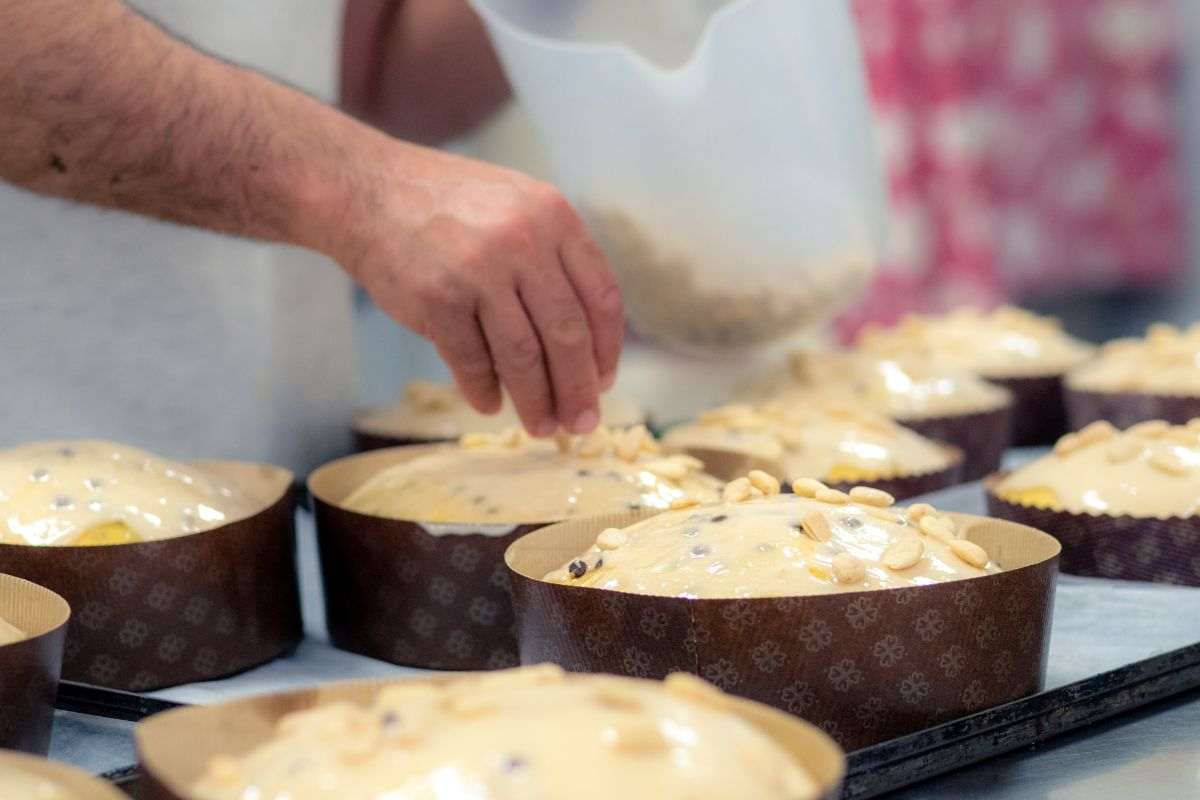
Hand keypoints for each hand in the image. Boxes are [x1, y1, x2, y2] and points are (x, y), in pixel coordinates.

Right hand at [338, 145, 622, 435]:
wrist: (368, 190)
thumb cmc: (449, 205)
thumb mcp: (517, 207)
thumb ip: (554, 258)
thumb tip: (586, 344)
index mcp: (554, 217)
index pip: (601, 296)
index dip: (607, 348)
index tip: (603, 381)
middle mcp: (523, 241)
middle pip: (568, 334)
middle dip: (578, 388)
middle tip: (581, 423)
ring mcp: (479, 271)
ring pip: (524, 355)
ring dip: (536, 401)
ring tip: (542, 426)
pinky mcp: (437, 300)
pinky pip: (472, 360)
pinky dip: (483, 389)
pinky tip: (489, 404)